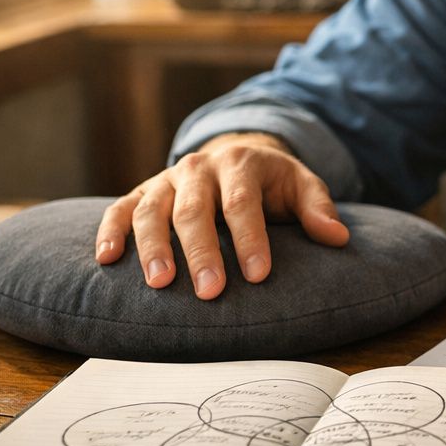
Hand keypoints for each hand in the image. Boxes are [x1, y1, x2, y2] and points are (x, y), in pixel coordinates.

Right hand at [94, 134, 349, 299]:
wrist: (235, 154)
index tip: (259, 275)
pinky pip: (120, 208)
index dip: (251, 239)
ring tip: (160, 283)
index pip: (243, 204)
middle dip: (202, 252)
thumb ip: (317, 208)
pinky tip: (106, 259)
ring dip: (152, 247)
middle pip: (195, 210)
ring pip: (153, 210)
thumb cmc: (272, 182)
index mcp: (240, 165)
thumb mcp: (301, 184)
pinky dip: (110, 231)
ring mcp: (166, 180)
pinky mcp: (143, 192)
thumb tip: (338, 237)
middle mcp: (198, 169)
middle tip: (210, 291)